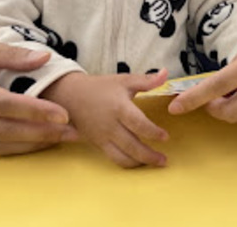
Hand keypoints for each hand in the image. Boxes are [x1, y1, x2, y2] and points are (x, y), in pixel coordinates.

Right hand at [0, 37, 77, 154]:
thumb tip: (44, 59)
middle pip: (1, 129)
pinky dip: (14, 147)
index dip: (33, 111)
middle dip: (39, 133)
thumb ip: (9, 54)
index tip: (63, 114)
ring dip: (30, 144)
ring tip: (61, 138)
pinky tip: (37, 142)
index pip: (1, 104)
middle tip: (72, 132)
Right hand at [42, 69, 169, 167]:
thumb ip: (146, 80)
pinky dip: (126, 162)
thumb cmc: (101, 87)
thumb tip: (166, 73)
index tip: (165, 137)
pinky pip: (112, 158)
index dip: (153, 132)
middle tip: (164, 160)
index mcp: (119, 108)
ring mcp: (102, 137)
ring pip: (121, 157)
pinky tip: (138, 162)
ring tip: (154, 163)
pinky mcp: (96, 144)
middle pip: (131, 146)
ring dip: (138, 163)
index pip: (138, 124)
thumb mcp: (124, 80)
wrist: (70, 95)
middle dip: (149, 156)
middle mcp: (110, 126)